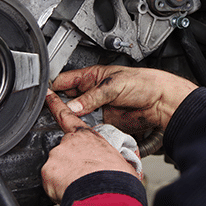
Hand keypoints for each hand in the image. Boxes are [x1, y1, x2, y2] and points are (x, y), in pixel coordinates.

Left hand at [41, 92, 139, 202]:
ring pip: (55, 167)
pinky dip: (56, 188)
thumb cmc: (117, 179)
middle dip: (69, 164)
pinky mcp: (48, 170)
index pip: (67, 116)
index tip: (47, 94)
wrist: (107, 194)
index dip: (55, 104)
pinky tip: (69, 191)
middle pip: (63, 151)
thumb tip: (122, 159)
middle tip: (81, 177)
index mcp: (87, 136)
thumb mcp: (121, 159)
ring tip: (79, 187)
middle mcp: (69, 141)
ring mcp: (57, 154)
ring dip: (63, 177)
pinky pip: (49, 181)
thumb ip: (112, 154)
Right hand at [52, 65, 196, 134]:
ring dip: (71, 119)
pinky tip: (80, 129)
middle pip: (68, 99)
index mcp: (92, 77)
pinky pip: (87, 126)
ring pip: (76, 115)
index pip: (66, 81)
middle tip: (54, 112)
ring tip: (66, 121)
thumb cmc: (143, 83)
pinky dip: (82, 128)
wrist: (160, 101)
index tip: (45, 96)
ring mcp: (97, 107)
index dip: (54, 88)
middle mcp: (92, 92)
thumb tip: (73, 107)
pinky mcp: (104, 121)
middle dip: (60, 106)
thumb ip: (92, 97)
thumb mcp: (113, 86)